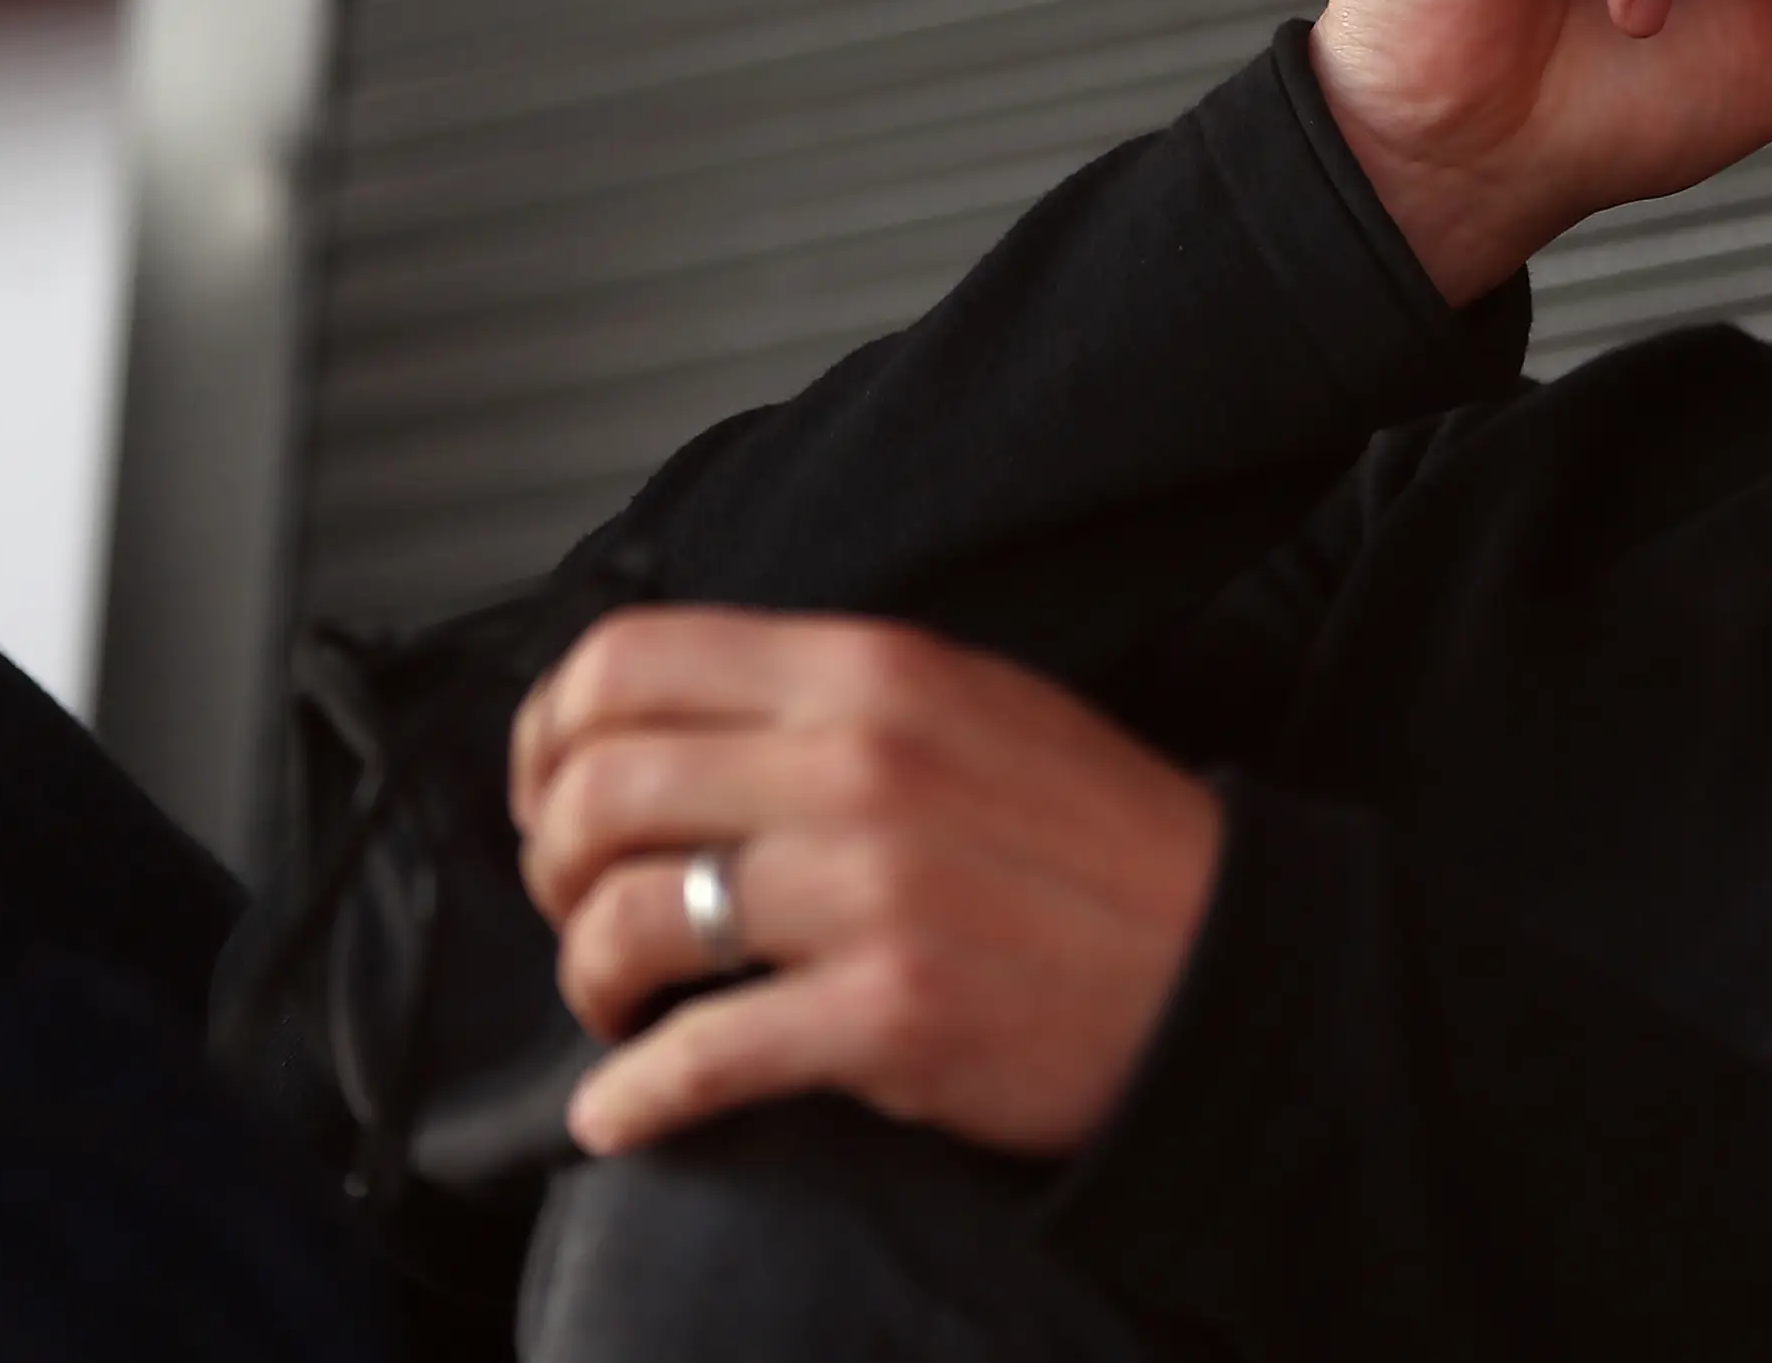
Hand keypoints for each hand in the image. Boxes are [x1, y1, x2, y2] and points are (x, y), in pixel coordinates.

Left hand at [510, 606, 1222, 1157]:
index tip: (550, 796)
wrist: (1223, 961)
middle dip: (553, 868)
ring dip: (588, 980)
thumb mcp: (972, 704)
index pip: (626, 660)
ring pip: (625, 919)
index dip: (547, 736)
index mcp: (871, 671)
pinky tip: (621, 1112)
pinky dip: (629, 1097)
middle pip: (599, 790)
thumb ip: (830, 697)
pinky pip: (694, 1057)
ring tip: (621, 1005)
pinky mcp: (885, 1013)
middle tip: (586, 911)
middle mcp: (859, 762)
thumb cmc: (1099, 845)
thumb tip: (677, 723)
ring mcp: (869, 890)